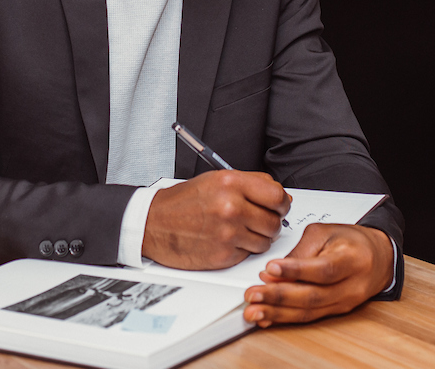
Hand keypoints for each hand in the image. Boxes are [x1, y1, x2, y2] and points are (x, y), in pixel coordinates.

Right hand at [142, 171, 290, 269]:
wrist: (152, 224)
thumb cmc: (182, 202)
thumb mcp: (215, 180)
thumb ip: (251, 184)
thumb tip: (281, 196)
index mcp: (230, 183)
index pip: (277, 195)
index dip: (282, 203)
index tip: (279, 206)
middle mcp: (231, 207)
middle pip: (275, 221)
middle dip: (270, 222)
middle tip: (257, 220)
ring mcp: (228, 233)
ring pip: (266, 241)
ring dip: (257, 238)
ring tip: (238, 230)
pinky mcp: (223, 255)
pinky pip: (249, 255)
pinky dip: (242, 250)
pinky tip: (226, 240)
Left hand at [243, 224, 394, 326]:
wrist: (378, 257)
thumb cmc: (351, 241)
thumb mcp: (325, 233)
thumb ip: (299, 251)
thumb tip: (272, 272)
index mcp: (351, 259)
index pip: (323, 269)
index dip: (296, 271)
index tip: (270, 268)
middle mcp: (351, 285)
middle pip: (313, 295)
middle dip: (279, 296)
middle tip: (253, 294)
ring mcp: (345, 302)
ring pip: (309, 311)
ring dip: (278, 313)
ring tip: (253, 311)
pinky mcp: (337, 311)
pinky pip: (310, 317)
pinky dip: (285, 318)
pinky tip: (267, 317)